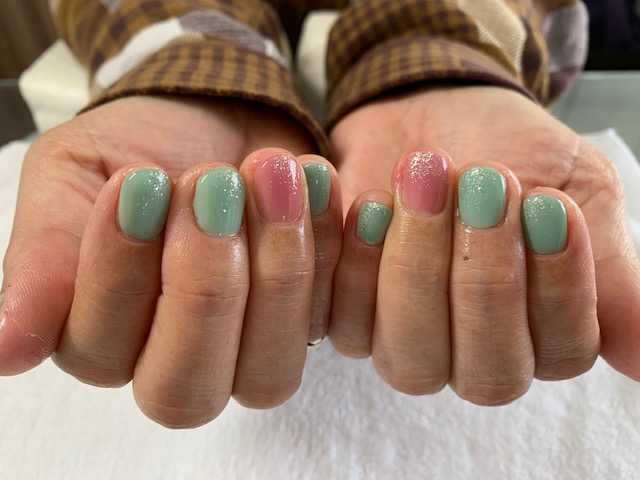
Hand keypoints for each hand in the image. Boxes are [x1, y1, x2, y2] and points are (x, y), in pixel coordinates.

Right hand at [0, 96, 343, 426]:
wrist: (214, 112)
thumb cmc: (138, 146)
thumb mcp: (73, 176)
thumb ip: (43, 257)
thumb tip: (3, 350)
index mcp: (101, 335)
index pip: (99, 351)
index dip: (118, 274)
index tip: (138, 182)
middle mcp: (174, 360)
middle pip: (186, 389)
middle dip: (204, 284)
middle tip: (211, 183)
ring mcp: (248, 351)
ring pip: (267, 375)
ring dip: (276, 267)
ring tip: (271, 172)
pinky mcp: (309, 321)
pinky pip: (332, 320)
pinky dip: (331, 247)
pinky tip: (318, 182)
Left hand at [329, 86, 639, 404]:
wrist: (429, 109)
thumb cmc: (510, 149)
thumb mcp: (576, 191)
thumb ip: (613, 273)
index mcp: (540, 335)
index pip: (560, 351)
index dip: (556, 286)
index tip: (545, 203)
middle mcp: (472, 354)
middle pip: (484, 371)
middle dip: (484, 277)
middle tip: (483, 182)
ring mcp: (405, 340)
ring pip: (409, 356)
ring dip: (417, 267)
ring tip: (422, 179)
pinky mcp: (348, 313)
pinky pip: (340, 320)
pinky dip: (353, 260)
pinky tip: (367, 199)